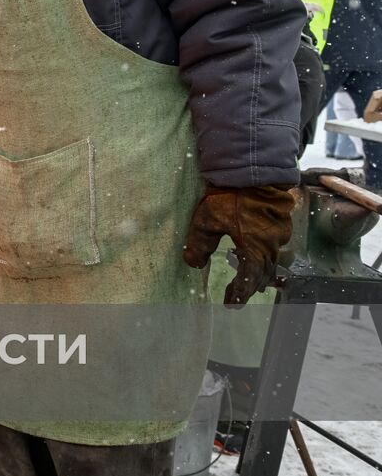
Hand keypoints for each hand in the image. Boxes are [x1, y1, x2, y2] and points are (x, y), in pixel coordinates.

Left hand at [182, 185, 296, 307]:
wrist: (254, 171)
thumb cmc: (231, 195)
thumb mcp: (207, 220)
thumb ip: (199, 244)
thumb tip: (193, 264)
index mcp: (254, 248)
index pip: (248, 279)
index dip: (239, 293)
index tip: (230, 304)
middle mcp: (271, 244)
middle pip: (263, 273)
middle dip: (250, 286)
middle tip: (238, 295)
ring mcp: (279, 233)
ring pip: (272, 260)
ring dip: (261, 272)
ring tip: (250, 281)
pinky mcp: (281, 222)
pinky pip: (276, 246)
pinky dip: (266, 256)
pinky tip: (258, 254)